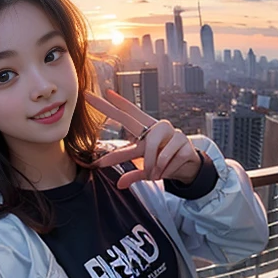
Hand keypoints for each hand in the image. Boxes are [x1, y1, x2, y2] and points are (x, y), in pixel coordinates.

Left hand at [85, 89, 200, 188]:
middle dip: (110, 109)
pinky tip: (169, 170)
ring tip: (154, 174)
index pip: (132, 114)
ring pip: (151, 150)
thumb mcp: (148, 170)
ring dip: (151, 167)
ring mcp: (173, 133)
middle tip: (88, 97)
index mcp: (149, 131)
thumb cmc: (165, 164)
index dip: (119, 104)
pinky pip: (167, 161)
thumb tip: (119, 185)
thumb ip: (134, 175)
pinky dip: (165, 170)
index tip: (105, 92)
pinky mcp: (184, 144)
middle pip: (131, 118)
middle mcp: (158, 127)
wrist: (189, 169)